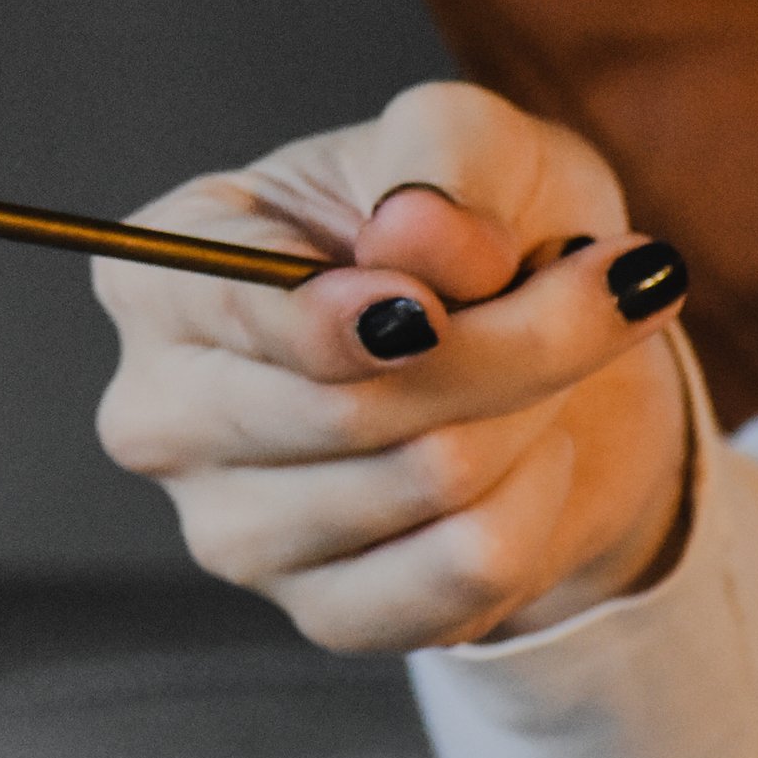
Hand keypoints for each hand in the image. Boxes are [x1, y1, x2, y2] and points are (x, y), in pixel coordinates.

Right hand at [93, 83, 692, 650]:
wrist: (545, 368)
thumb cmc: (474, 229)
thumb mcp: (476, 143)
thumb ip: (443, 161)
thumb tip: (411, 238)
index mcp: (158, 277)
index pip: (233, 304)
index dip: (359, 304)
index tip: (474, 276)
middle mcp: (162, 414)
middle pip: (346, 404)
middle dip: (507, 342)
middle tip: (600, 286)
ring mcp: (232, 531)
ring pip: (427, 479)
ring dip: (533, 409)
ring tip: (550, 369)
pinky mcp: (323, 613)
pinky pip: (468, 568)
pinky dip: (539, 499)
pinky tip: (531, 457)